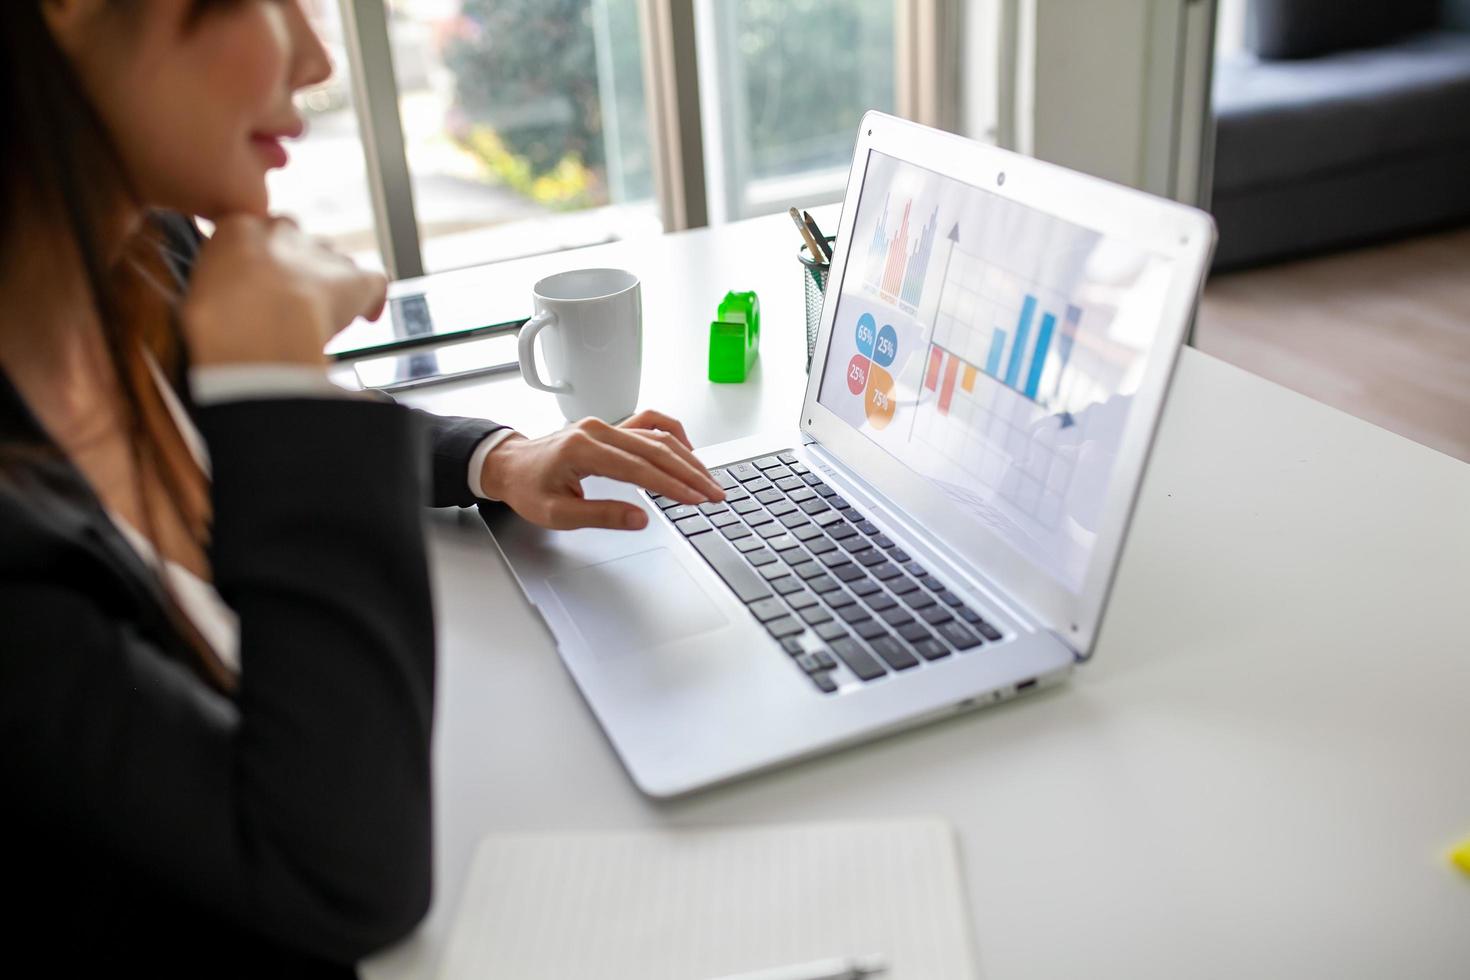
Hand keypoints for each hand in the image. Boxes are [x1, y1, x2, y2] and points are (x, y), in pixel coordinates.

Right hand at [180, 215, 386, 366]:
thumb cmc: (216, 313)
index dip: (261, 263)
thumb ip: (214, 280)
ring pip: (335, 262)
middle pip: (300, 244)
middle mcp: (285, 231)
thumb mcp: (196, 287)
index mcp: (239, 227)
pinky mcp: (356, 279)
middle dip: (299, 269)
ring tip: (323, 318)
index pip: (256, 234)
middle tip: (291, 305)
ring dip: (333, 286)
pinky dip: (373, 300)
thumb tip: (220, 300)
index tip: (258, 287)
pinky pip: (375, 281)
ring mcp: (323, 253)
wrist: (255, 320)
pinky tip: (368, 316)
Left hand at [481, 411, 725, 530]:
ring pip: (657, 437)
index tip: (695, 499)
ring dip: (687, 458)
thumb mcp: (558, 514)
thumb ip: (601, 515)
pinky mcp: (611, 427)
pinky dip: (672, 435)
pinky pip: (649, 424)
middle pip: (656, 449)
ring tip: (708, 480)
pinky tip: (688, 451)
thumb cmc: (529, 489)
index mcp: (583, 449)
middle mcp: (598, 430)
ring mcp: (606, 425)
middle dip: (690, 474)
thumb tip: (641, 519)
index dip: (671, 486)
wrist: (511, 466)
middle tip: (715, 494)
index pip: (639, 469)